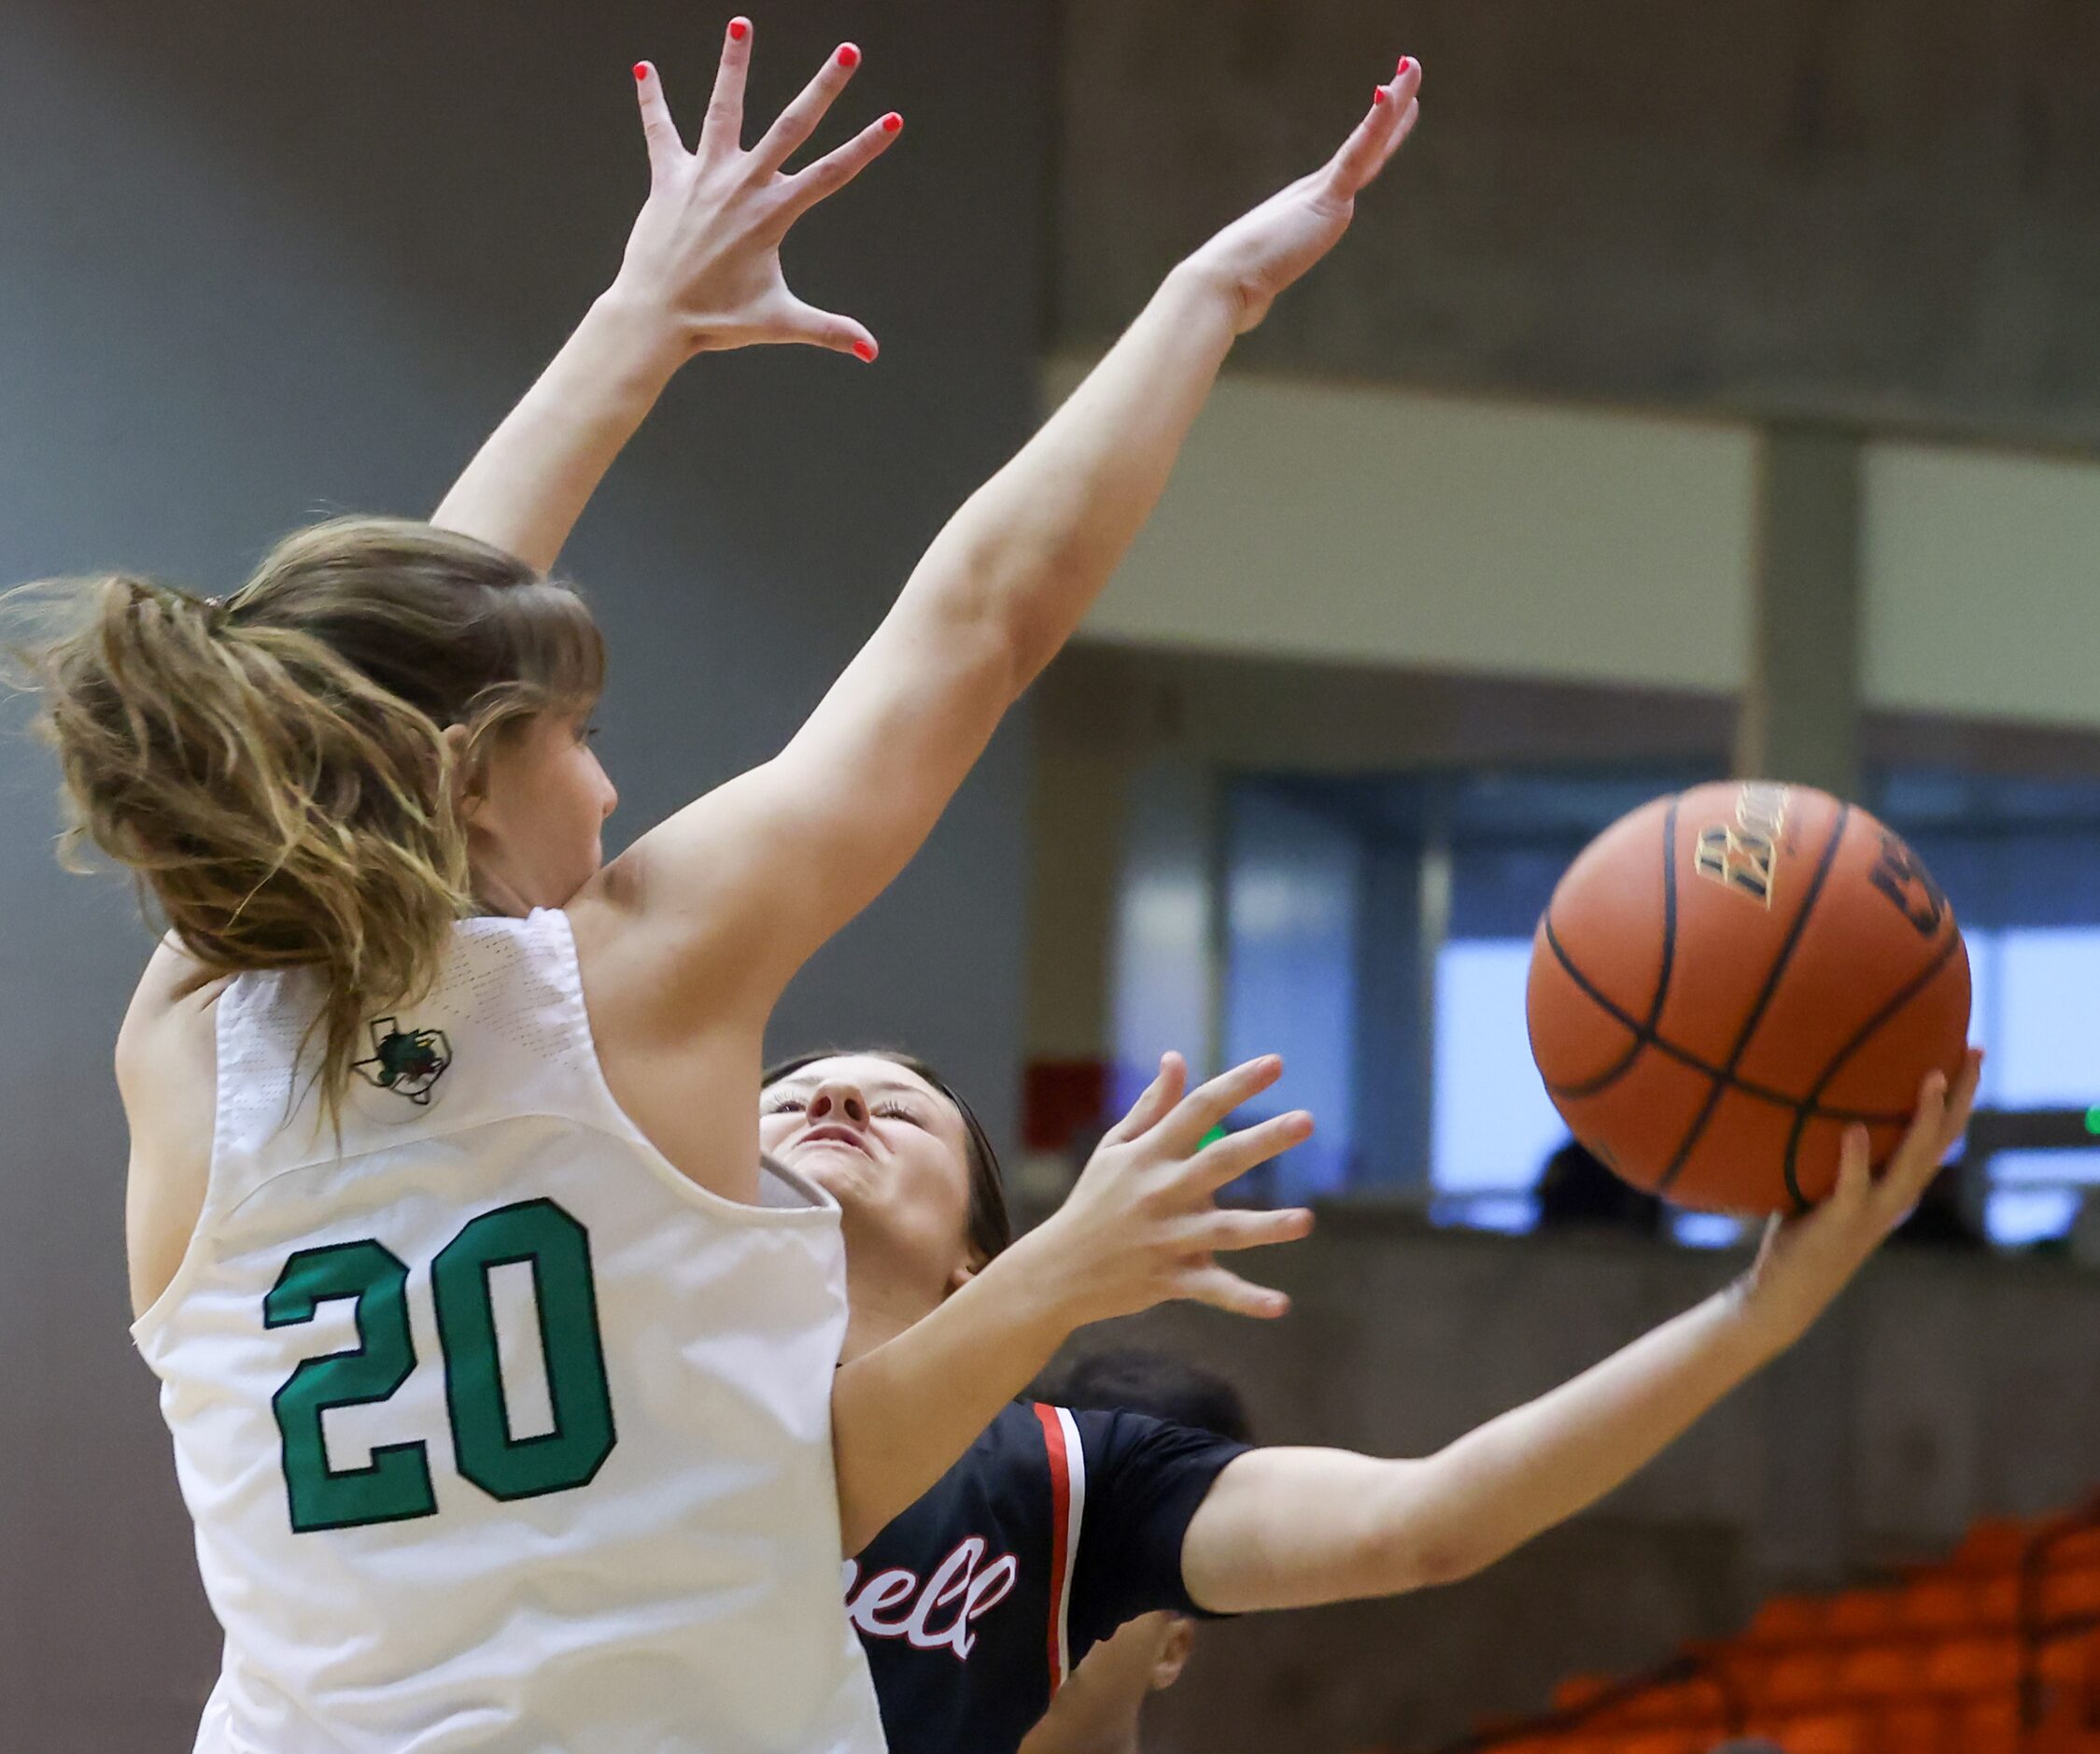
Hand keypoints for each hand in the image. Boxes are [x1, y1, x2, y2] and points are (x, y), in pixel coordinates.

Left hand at [617, 19, 901, 359]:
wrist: (655, 317)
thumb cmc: (717, 322)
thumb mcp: (780, 322)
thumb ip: (828, 330)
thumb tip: (872, 353)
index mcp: (773, 213)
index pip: (832, 172)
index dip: (865, 145)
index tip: (893, 117)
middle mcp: (742, 185)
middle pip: (792, 124)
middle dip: (824, 87)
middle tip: (849, 50)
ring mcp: (704, 176)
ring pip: (724, 109)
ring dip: (733, 64)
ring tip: (741, 23)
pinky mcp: (668, 178)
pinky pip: (660, 131)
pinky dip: (652, 100)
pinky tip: (643, 68)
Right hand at [1015, 1052, 1315, 1326]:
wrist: (1058, 1271)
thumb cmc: (1094, 1202)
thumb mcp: (1114, 1148)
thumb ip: (1151, 1106)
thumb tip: (1176, 1058)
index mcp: (1150, 1154)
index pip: (1198, 1109)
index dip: (1237, 1085)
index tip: (1275, 1064)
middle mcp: (1163, 1192)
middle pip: (1221, 1161)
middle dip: (1264, 1141)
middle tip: (1306, 1121)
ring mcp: (1169, 1238)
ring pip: (1225, 1230)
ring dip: (1267, 1226)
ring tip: (1306, 1221)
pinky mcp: (1172, 1279)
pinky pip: (1214, 1290)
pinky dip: (1246, 1300)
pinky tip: (1280, 1305)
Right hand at [1177, 56, 1423, 334]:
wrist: (1224, 283)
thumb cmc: (1233, 289)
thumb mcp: (1256, 285)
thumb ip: (1261, 288)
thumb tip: (1249, 313)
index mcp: (1306, 211)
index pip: (1351, 170)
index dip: (1373, 139)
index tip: (1388, 109)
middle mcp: (1316, 194)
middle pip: (1368, 146)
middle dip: (1392, 110)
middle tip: (1409, 68)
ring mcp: (1323, 194)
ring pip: (1371, 141)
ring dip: (1393, 103)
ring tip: (1411, 67)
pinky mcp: (1327, 199)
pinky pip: (1359, 153)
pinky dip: (1376, 123)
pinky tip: (1389, 96)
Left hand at [1734, 1048, 1984, 1351]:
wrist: (1783, 1294)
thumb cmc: (1797, 1233)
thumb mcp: (1818, 1182)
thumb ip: (1824, 1148)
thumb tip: (1808, 1091)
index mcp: (1894, 1186)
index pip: (1939, 1135)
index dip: (1959, 1097)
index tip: (1970, 1051)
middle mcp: (1894, 1197)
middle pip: (1941, 1142)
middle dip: (1960, 1097)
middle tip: (1973, 1051)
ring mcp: (1871, 1212)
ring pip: (1910, 1163)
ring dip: (1922, 1121)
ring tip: (1932, 1077)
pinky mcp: (1838, 1225)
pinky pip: (1850, 1188)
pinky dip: (1855, 1159)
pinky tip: (1855, 1129)